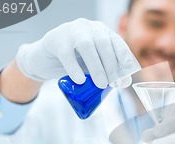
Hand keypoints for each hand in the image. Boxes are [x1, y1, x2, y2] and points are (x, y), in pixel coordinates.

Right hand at [16, 18, 139, 87]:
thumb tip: (125, 82)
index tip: (129, 70)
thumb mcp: (93, 64)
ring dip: (96, 67)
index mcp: (101, 31)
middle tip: (115, 83)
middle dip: (111, 65)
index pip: (116, 41)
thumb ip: (107, 70)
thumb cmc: (74, 61)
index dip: (124, 56)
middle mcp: (88, 27)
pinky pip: (66, 54)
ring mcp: (71, 31)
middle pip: (103, 43)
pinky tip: (80, 79)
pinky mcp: (55, 40)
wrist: (44, 59)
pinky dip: (74, 68)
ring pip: (86, 46)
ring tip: (101, 84)